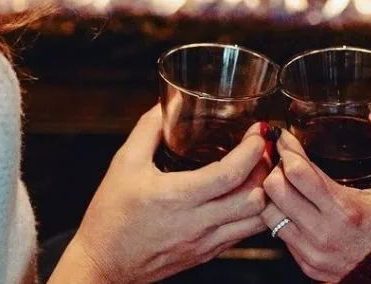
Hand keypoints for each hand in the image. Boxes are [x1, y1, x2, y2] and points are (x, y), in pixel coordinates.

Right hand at [49, 106, 269, 283]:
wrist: (103, 264)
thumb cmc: (110, 217)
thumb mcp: (124, 164)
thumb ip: (147, 130)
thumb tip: (163, 106)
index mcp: (177, 197)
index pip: (231, 174)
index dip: (252, 150)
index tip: (258, 132)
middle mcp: (198, 223)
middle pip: (254, 197)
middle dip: (267, 168)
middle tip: (263, 149)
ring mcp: (206, 242)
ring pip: (256, 220)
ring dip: (265, 193)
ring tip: (260, 172)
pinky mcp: (208, 254)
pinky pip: (244, 234)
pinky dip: (254, 213)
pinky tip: (246, 195)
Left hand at [260, 124, 370, 281]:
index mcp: (346, 209)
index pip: (297, 172)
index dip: (287, 148)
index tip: (285, 136)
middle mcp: (323, 233)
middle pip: (273, 190)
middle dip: (276, 168)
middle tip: (284, 158)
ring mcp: (312, 252)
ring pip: (269, 215)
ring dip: (273, 194)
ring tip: (285, 180)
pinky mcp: (308, 265)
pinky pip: (280, 235)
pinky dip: (282, 216)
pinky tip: (294, 204)